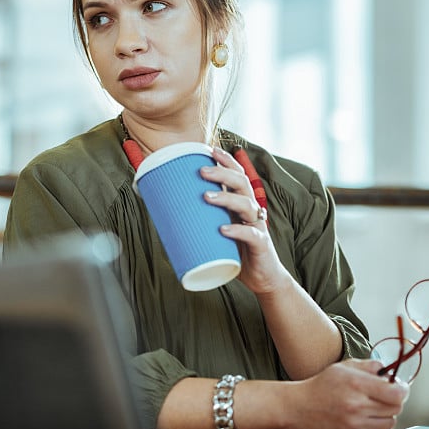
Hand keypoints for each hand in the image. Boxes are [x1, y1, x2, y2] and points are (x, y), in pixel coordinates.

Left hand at [201, 147, 287, 293]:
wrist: (263, 278)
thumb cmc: (237, 252)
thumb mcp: (218, 232)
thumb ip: (202, 221)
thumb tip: (165, 214)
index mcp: (241, 204)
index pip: (237, 176)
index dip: (227, 161)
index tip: (210, 150)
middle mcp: (251, 211)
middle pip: (242, 183)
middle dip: (223, 173)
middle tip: (202, 170)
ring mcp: (257, 227)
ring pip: (247, 205)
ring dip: (226, 198)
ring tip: (206, 196)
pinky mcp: (261, 245)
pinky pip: (252, 235)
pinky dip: (238, 230)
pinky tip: (224, 229)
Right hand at [286, 359, 408, 428]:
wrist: (300, 407)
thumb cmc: (321, 386)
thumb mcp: (343, 367)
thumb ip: (368, 366)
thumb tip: (387, 370)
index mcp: (356, 384)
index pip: (396, 392)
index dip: (402, 388)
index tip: (399, 386)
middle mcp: (357, 405)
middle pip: (396, 408)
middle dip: (395, 399)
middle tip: (386, 393)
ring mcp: (355, 423)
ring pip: (389, 422)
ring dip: (387, 413)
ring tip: (375, 405)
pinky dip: (378, 425)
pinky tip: (368, 415)